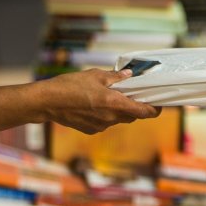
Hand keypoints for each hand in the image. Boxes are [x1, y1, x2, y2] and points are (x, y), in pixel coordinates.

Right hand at [38, 69, 160, 133]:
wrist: (47, 102)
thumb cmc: (70, 86)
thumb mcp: (95, 75)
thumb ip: (115, 77)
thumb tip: (129, 75)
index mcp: (115, 104)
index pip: (145, 112)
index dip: (155, 109)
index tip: (158, 103)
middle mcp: (111, 119)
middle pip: (132, 116)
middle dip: (134, 106)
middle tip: (131, 93)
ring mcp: (101, 126)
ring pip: (118, 119)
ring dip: (118, 110)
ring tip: (107, 96)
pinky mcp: (91, 130)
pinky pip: (105, 123)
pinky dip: (105, 115)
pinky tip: (93, 104)